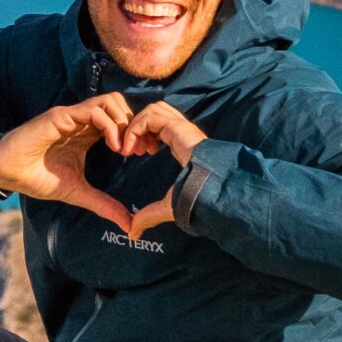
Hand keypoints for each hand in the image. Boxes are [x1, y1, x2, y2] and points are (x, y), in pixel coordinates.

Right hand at [0, 94, 139, 233]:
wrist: (9, 173)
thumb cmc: (38, 178)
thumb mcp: (78, 193)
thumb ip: (103, 204)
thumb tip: (128, 223)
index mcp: (87, 133)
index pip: (120, 119)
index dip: (136, 133)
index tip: (144, 154)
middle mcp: (82, 120)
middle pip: (119, 104)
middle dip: (134, 124)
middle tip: (139, 150)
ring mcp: (72, 116)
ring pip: (109, 101)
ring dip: (123, 122)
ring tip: (125, 148)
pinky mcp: (61, 116)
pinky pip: (92, 111)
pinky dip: (109, 126)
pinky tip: (113, 146)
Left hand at [115, 101, 207, 238]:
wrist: (211, 193)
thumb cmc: (195, 199)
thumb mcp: (166, 206)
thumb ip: (148, 215)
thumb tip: (132, 233)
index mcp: (182, 143)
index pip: (160, 124)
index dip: (143, 134)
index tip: (133, 154)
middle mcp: (182, 131)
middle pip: (156, 111)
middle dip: (138, 126)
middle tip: (130, 150)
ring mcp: (181, 127)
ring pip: (153, 109)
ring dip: (135, 125)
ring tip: (130, 149)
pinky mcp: (177, 127)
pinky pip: (150, 117)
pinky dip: (135, 128)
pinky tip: (131, 148)